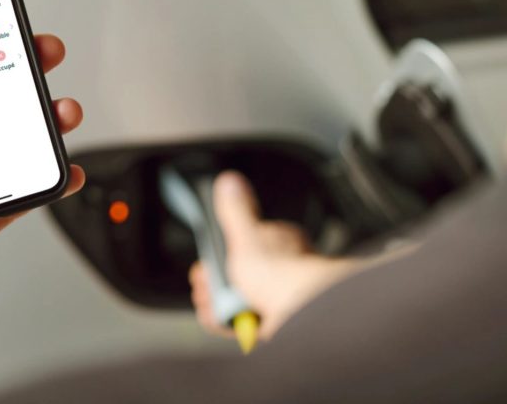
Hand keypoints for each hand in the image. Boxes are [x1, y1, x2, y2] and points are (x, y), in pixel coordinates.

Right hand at [190, 171, 360, 341]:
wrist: (301, 314)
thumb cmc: (280, 273)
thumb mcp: (246, 235)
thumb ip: (235, 210)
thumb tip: (229, 182)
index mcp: (279, 243)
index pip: (241, 247)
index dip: (217, 259)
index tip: (204, 268)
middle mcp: (282, 270)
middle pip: (237, 276)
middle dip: (214, 284)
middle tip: (205, 288)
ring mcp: (279, 298)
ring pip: (239, 300)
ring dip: (218, 305)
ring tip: (213, 306)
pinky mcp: (276, 323)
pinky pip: (246, 323)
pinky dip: (230, 323)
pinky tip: (224, 320)